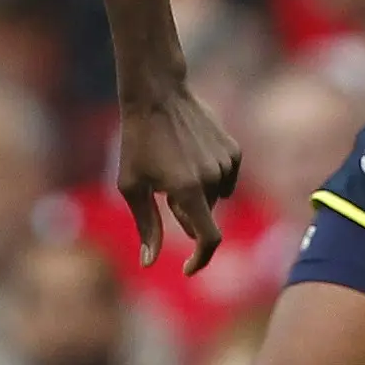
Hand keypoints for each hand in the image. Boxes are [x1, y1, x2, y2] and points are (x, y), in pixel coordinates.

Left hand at [116, 83, 242, 272]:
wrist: (158, 95)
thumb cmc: (137, 142)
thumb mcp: (132, 187)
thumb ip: (146, 226)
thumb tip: (149, 263)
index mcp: (188, 190)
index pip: (208, 239)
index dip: (201, 259)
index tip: (188, 269)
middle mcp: (213, 178)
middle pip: (204, 216)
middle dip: (185, 215)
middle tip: (163, 193)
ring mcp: (227, 162)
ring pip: (215, 198)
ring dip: (198, 196)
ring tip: (174, 170)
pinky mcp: (233, 149)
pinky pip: (226, 179)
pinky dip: (210, 179)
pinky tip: (191, 158)